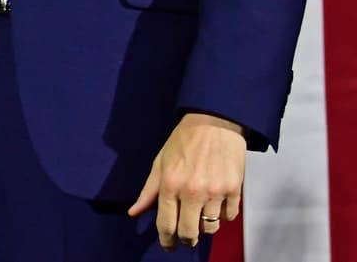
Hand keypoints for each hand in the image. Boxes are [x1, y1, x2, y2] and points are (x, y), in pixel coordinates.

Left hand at [128, 112, 245, 249]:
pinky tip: (216, 203)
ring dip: (205, 226)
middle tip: (185, 236)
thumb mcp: (159, 162)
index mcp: (170, 184)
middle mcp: (192, 191)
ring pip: (210, 228)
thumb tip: (134, 212)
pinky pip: (229, 217)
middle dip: (186, 239)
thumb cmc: (184, 140)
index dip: (166, 240)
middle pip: (189, 233)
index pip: (166, 224)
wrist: (214, 123)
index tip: (168, 244)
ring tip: (200, 214)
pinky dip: (223, 215)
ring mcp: (215, 192)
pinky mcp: (233, 190)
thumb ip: (148, 191)